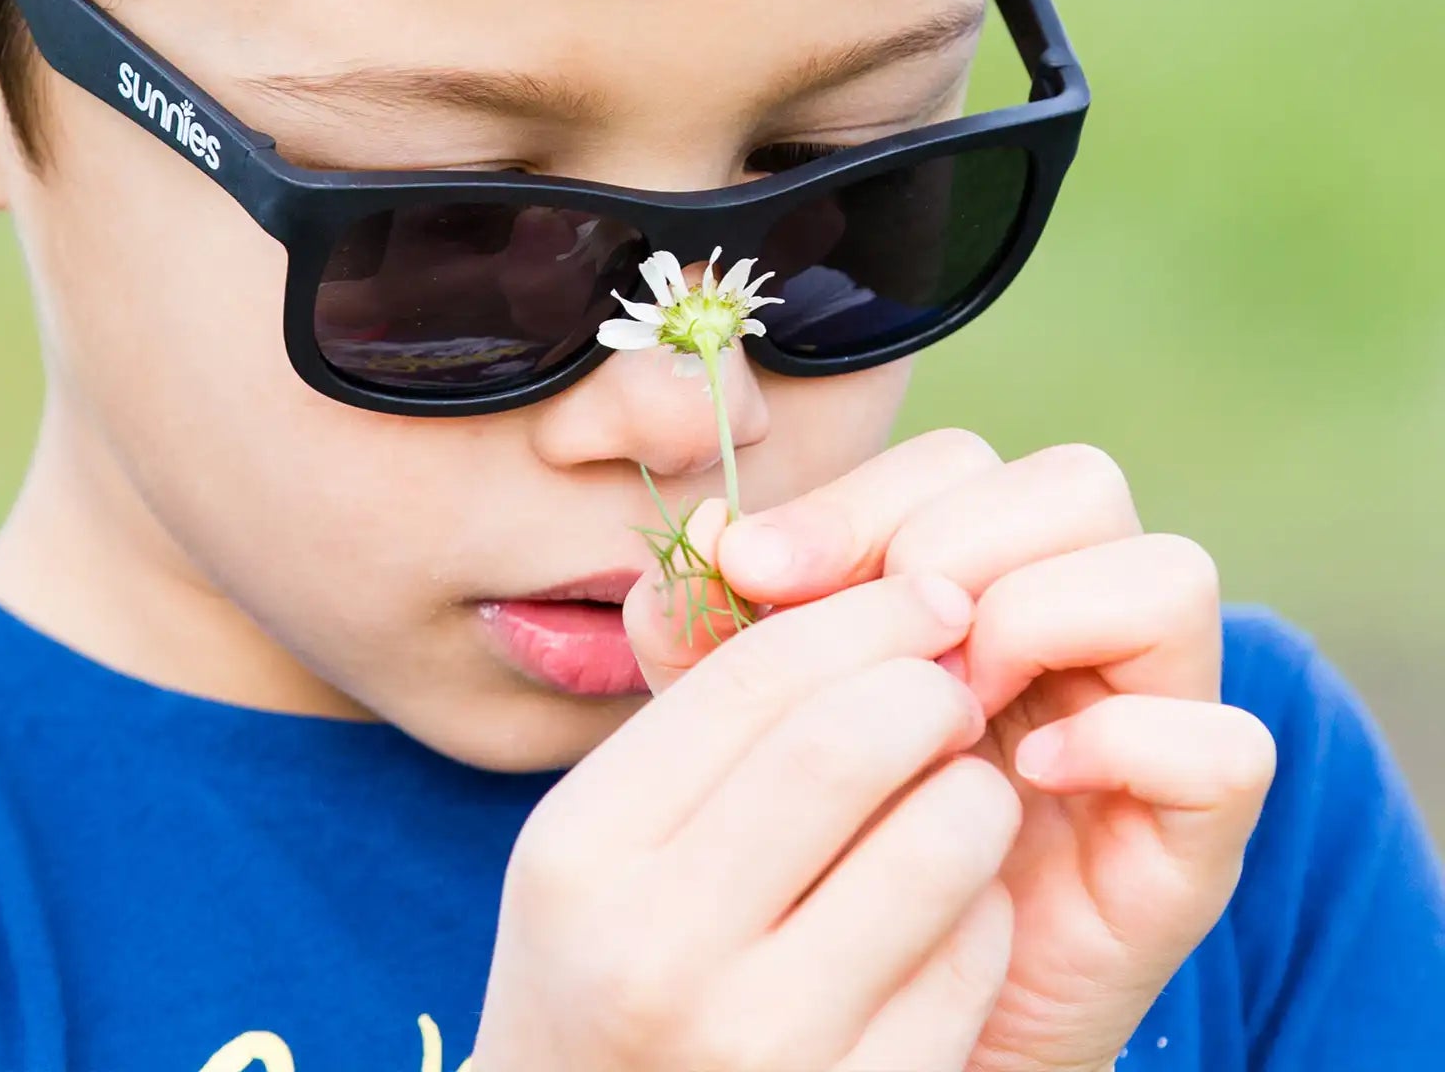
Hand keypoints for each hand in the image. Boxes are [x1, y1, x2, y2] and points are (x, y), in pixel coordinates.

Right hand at [470, 573, 1022, 1070]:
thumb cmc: (610, 967)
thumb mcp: (602, 838)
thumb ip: (689, 708)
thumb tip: (768, 541)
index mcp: (584, 853)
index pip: (748, 680)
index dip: (857, 614)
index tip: (923, 591)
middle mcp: (658, 951)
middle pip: (844, 744)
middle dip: (924, 685)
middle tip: (951, 679)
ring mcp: (762, 1047)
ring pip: (936, 847)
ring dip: (970, 790)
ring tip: (955, 785)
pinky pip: (970, 962)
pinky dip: (978, 907)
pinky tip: (942, 908)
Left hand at [631, 428, 1276, 1071]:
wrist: (864, 1014)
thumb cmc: (811, 839)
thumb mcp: (743, 721)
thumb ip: (713, 629)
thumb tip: (705, 536)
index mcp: (976, 575)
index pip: (956, 461)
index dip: (858, 500)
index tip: (756, 568)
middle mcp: (1077, 623)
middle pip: (1078, 482)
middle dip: (955, 541)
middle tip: (876, 637)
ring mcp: (1148, 720)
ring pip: (1169, 576)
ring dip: (1042, 617)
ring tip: (952, 702)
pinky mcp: (1193, 834)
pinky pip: (1225, 745)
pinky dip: (1127, 741)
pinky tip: (1019, 776)